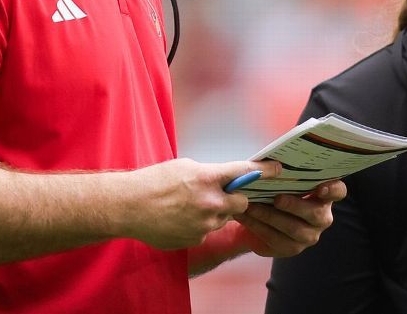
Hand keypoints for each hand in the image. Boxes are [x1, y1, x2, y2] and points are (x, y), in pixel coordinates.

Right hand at [124, 159, 275, 249]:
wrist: (128, 207)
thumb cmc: (152, 182)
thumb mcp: (183, 167)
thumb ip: (208, 174)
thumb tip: (222, 180)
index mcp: (207, 179)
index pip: (244, 173)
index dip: (264, 171)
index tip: (278, 169)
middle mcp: (210, 203)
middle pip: (240, 203)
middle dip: (235, 199)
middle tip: (220, 194)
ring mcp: (204, 225)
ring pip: (223, 218)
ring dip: (214, 213)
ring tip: (187, 206)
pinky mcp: (196, 239)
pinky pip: (206, 231)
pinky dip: (198, 225)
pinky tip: (179, 218)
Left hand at [231, 180, 346, 257]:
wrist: (259, 217)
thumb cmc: (274, 190)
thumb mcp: (280, 179)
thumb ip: (282, 172)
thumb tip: (271, 162)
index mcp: (323, 195)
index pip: (338, 191)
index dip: (333, 190)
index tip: (320, 188)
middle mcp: (321, 217)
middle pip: (316, 214)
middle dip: (295, 205)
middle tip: (276, 199)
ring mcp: (309, 235)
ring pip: (294, 228)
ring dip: (269, 216)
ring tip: (250, 206)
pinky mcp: (292, 249)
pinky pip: (276, 239)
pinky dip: (258, 226)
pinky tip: (245, 216)